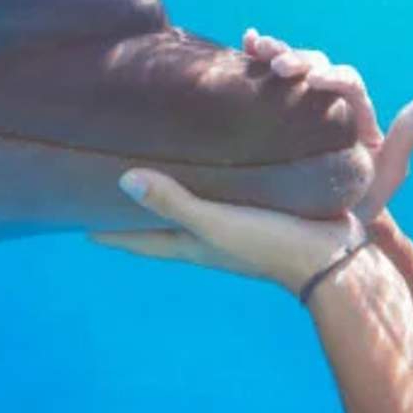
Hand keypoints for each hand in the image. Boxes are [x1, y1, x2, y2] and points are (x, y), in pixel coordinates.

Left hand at [92, 30, 412, 294]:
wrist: (336, 257)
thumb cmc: (271, 245)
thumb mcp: (215, 224)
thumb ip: (173, 202)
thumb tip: (122, 178)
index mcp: (192, 244)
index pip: (140, 239)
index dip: (110, 230)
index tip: (76, 219)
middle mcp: (211, 236)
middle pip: (163, 222)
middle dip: (139, 208)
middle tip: (110, 182)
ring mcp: (239, 224)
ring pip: (195, 205)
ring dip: (176, 190)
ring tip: (159, 162)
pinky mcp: (266, 207)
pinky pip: (229, 189)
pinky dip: (215, 176)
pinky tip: (219, 156)